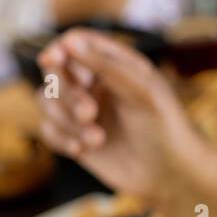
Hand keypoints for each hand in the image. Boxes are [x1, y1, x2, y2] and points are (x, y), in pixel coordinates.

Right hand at [36, 30, 195, 203]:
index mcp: (115, 63)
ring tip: (97, 138)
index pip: (77, 42)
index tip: (52, 60)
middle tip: (90, 114)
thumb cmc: (164, 126)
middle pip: (57, 73)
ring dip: (66, 120)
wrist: (169, 173)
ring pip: (46, 101)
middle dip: (68, 94)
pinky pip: (48, 130)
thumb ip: (107, 66)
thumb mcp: (142, 91)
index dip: (60, 48)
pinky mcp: (74, 135)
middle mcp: (95, 82)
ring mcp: (82, 109)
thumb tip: (71, 42)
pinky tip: (83, 150)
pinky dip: (61, 139)